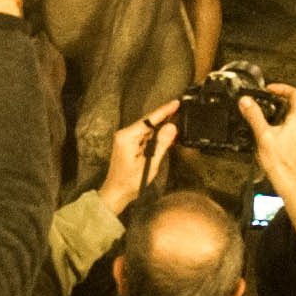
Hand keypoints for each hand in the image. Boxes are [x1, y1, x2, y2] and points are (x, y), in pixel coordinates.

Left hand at [98, 98, 179, 214]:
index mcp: (127, 137)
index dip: (164, 111)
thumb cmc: (130, 182)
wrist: (116, 192)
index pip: (149, 120)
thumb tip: (171, 127)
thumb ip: (161, 144)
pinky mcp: (127, 143)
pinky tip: (163, 138)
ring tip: (173, 129)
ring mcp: (125, 138)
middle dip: (163, 118)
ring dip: (159, 130)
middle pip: (148, 122)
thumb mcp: (149, 164)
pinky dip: (154, 137)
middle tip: (178, 111)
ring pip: (147, 129)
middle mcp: (124, 134)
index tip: (175, 103)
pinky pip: (143, 135)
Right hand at [241, 82, 295, 185]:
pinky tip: (266, 124)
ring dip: (277, 107)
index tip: (270, 89)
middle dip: (278, 96)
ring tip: (264, 107)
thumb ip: (254, 116)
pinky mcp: (292, 139)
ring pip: (289, 112)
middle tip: (265, 95)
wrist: (285, 178)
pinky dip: (277, 118)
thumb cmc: (279, 161)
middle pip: (293, 102)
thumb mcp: (263, 134)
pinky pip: (287, 122)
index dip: (282, 87)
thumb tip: (246, 101)